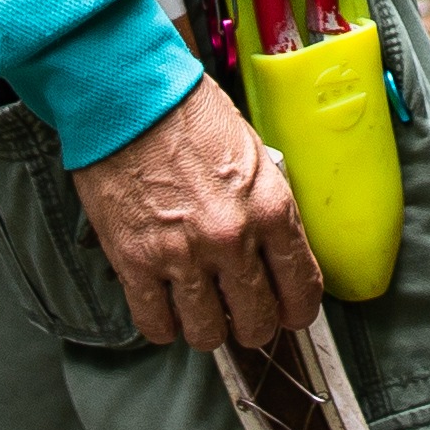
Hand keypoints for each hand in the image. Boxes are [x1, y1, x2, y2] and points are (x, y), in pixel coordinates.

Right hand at [75, 78, 320, 349]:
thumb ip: (267, 206)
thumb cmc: (188, 114)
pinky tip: (165, 309)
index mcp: (270, 209)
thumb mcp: (252, 154)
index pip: (301, 289)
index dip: (296, 311)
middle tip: (241, 313)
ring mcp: (182, 255)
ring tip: (201, 311)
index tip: (288, 313)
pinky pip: (155, 324)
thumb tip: (274, 249)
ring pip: (208, 334)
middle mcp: (231, 240)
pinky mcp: (135, 262)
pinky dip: (163, 326)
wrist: (128, 95)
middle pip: (257, 322)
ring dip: (207, 328)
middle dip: (253, 324)